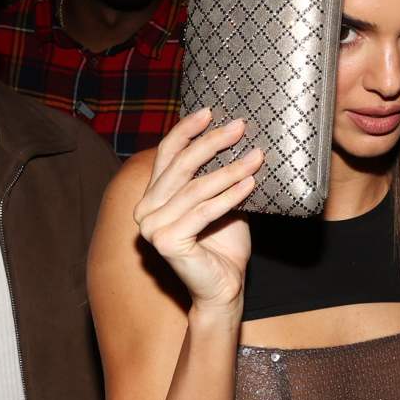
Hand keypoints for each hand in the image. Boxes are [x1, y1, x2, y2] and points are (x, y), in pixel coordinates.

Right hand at [134, 109, 262, 317]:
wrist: (223, 288)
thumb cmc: (223, 246)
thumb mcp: (220, 200)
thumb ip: (215, 175)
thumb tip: (234, 135)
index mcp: (151, 198)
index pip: (165, 156)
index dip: (186, 131)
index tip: (209, 111)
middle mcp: (144, 211)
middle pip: (179, 167)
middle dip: (211, 143)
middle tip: (239, 127)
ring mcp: (151, 228)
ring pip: (194, 189)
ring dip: (229, 170)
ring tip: (256, 157)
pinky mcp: (166, 242)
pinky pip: (203, 211)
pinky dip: (229, 197)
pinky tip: (249, 183)